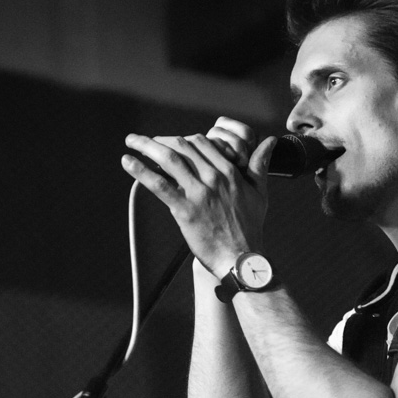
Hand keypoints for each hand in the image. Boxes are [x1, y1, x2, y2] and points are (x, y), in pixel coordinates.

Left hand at [121, 117, 276, 276]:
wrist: (241, 258)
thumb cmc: (250, 228)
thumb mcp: (260, 191)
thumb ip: (260, 164)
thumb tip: (269, 141)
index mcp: (229, 171)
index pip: (202, 142)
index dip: (183, 139)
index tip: (171, 142)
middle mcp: (213, 177)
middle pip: (182, 146)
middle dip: (160, 139)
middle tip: (144, 140)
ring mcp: (199, 193)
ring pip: (169, 159)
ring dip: (146, 146)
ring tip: (131, 141)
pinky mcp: (185, 210)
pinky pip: (159, 185)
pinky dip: (141, 171)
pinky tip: (128, 162)